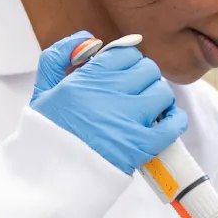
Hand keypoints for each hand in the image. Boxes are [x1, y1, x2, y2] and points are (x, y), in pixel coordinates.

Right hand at [30, 32, 187, 173]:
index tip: (123, 75)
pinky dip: (174, 120)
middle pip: (147, 69)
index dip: (128, 62)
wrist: (49, 180)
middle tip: (135, 93)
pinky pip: (174, 123)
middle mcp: (110, 93)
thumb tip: (88, 37)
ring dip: (158, 98)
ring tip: (147, 109)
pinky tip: (165, 122)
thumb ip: (58, 57)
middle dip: (143, 79)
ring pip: (162, 92)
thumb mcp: (43, 90)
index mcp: (88, 78)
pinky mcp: (142, 145)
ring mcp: (129, 119)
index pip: (126, 53)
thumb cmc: (46, 135)